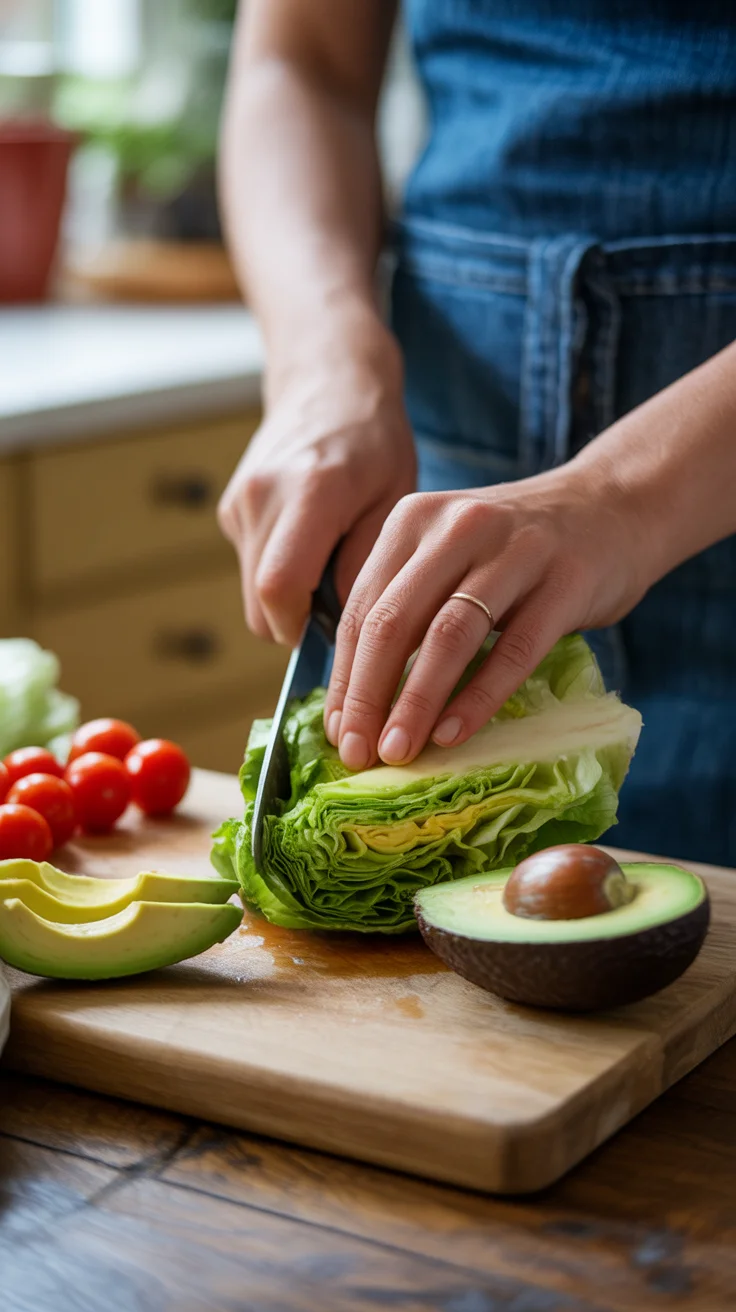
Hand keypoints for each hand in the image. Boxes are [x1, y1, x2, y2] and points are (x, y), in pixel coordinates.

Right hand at [218, 326, 415, 644]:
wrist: (327, 380)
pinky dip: (279, 573)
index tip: (336, 639)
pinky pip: (250, 566)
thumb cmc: (374, 439)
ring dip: (289, 600)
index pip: (280, 589)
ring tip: (332, 568)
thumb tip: (354, 630)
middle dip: (297, 624)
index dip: (301, 629)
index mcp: (310, 492)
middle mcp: (262, 497)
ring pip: (251, 591)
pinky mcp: (230, 508)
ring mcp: (239, 502)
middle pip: (259, 603)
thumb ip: (371, 565)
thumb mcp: (395, 499)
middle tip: (343, 612)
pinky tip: (312, 544)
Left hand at [324, 463, 652, 769]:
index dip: (344, 677)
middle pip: (394, 621)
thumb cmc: (520, 549)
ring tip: (398, 751)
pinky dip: (479, 697)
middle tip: (357, 753)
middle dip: (368, 694)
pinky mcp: (564, 582)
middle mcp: (456, 528)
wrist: (615, 505)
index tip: (337, 733)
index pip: (362, 608)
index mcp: (413, 521)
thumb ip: (409, 604)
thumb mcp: (452, 555)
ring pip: (447, 635)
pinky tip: (454, 734)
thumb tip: (359, 698)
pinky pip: (514, 650)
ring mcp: (513, 552)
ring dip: (416, 701)